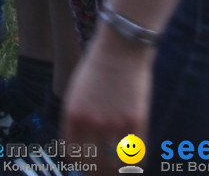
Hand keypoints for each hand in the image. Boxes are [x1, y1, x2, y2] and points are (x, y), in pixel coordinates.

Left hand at [64, 29, 152, 173]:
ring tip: (121, 172)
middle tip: (105, 175)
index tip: (88, 170)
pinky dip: (136, 163)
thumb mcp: (78, 92)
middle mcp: (91, 122)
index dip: (82, 167)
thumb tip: (83, 148)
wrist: (120, 46)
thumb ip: (78, 119)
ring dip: (118, 172)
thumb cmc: (98, 66)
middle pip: (94, 164)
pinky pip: (136, 154)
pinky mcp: (135, 120)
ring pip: (115, 165)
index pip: (74, 155)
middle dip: (99, 174)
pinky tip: (136, 163)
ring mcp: (114, 123)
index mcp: (72, 114)